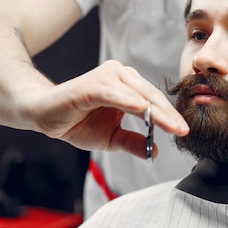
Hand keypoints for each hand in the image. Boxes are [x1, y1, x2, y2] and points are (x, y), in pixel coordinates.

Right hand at [24, 60, 188, 158]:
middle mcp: (119, 75)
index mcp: (127, 85)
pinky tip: (142, 110)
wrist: (44, 116)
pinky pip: (114, 93)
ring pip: (137, 94)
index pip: (154, 100)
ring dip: (154, 110)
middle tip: (183, 130)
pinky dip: (128, 101)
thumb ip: (133, 141)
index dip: (169, 116)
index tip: (183, 131)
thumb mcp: (111, 138)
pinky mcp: (91, 84)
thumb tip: (156, 152)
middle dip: (168, 115)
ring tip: (170, 125)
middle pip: (150, 95)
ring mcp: (106, 77)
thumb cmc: (77, 122)